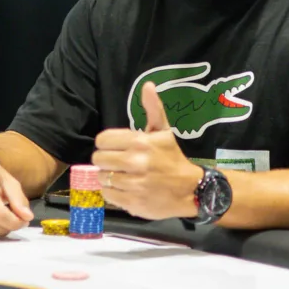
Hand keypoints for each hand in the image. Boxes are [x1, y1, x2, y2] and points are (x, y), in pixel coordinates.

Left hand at [92, 82, 201, 219]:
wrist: (190, 190)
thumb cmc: (172, 158)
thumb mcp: (163, 131)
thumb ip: (153, 108)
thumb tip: (147, 85)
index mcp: (140, 142)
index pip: (102, 140)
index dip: (107, 144)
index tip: (116, 148)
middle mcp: (135, 162)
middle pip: (98, 159)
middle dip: (106, 161)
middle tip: (118, 163)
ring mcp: (133, 184)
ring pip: (102, 178)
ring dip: (109, 177)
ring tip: (122, 176)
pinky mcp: (132, 203)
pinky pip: (108, 195)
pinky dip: (114, 193)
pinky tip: (126, 189)